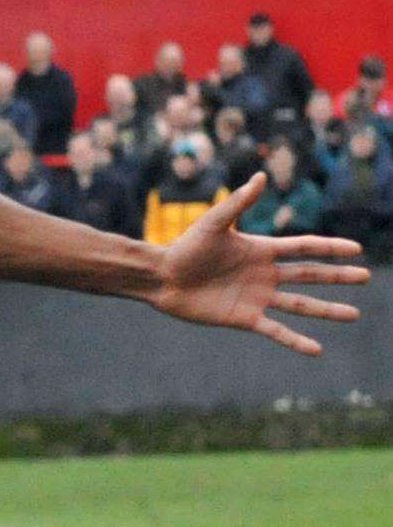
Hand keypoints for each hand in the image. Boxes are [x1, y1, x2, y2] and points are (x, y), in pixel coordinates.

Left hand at [152, 173, 368, 354]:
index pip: (304, 248)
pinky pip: (276, 330)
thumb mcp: (214, 224)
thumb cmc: (185, 248)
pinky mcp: (244, 318)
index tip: (356, 249)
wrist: (161, 278)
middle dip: (337, 276)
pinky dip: (295, 340)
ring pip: (300, 304)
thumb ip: (238, 202)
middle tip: (365, 277)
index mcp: (261, 250)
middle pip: (309, 275)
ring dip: (326, 310)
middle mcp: (264, 274)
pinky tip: (316, 349)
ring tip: (353, 314)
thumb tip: (260, 177)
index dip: (329, 248)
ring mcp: (256, 297)